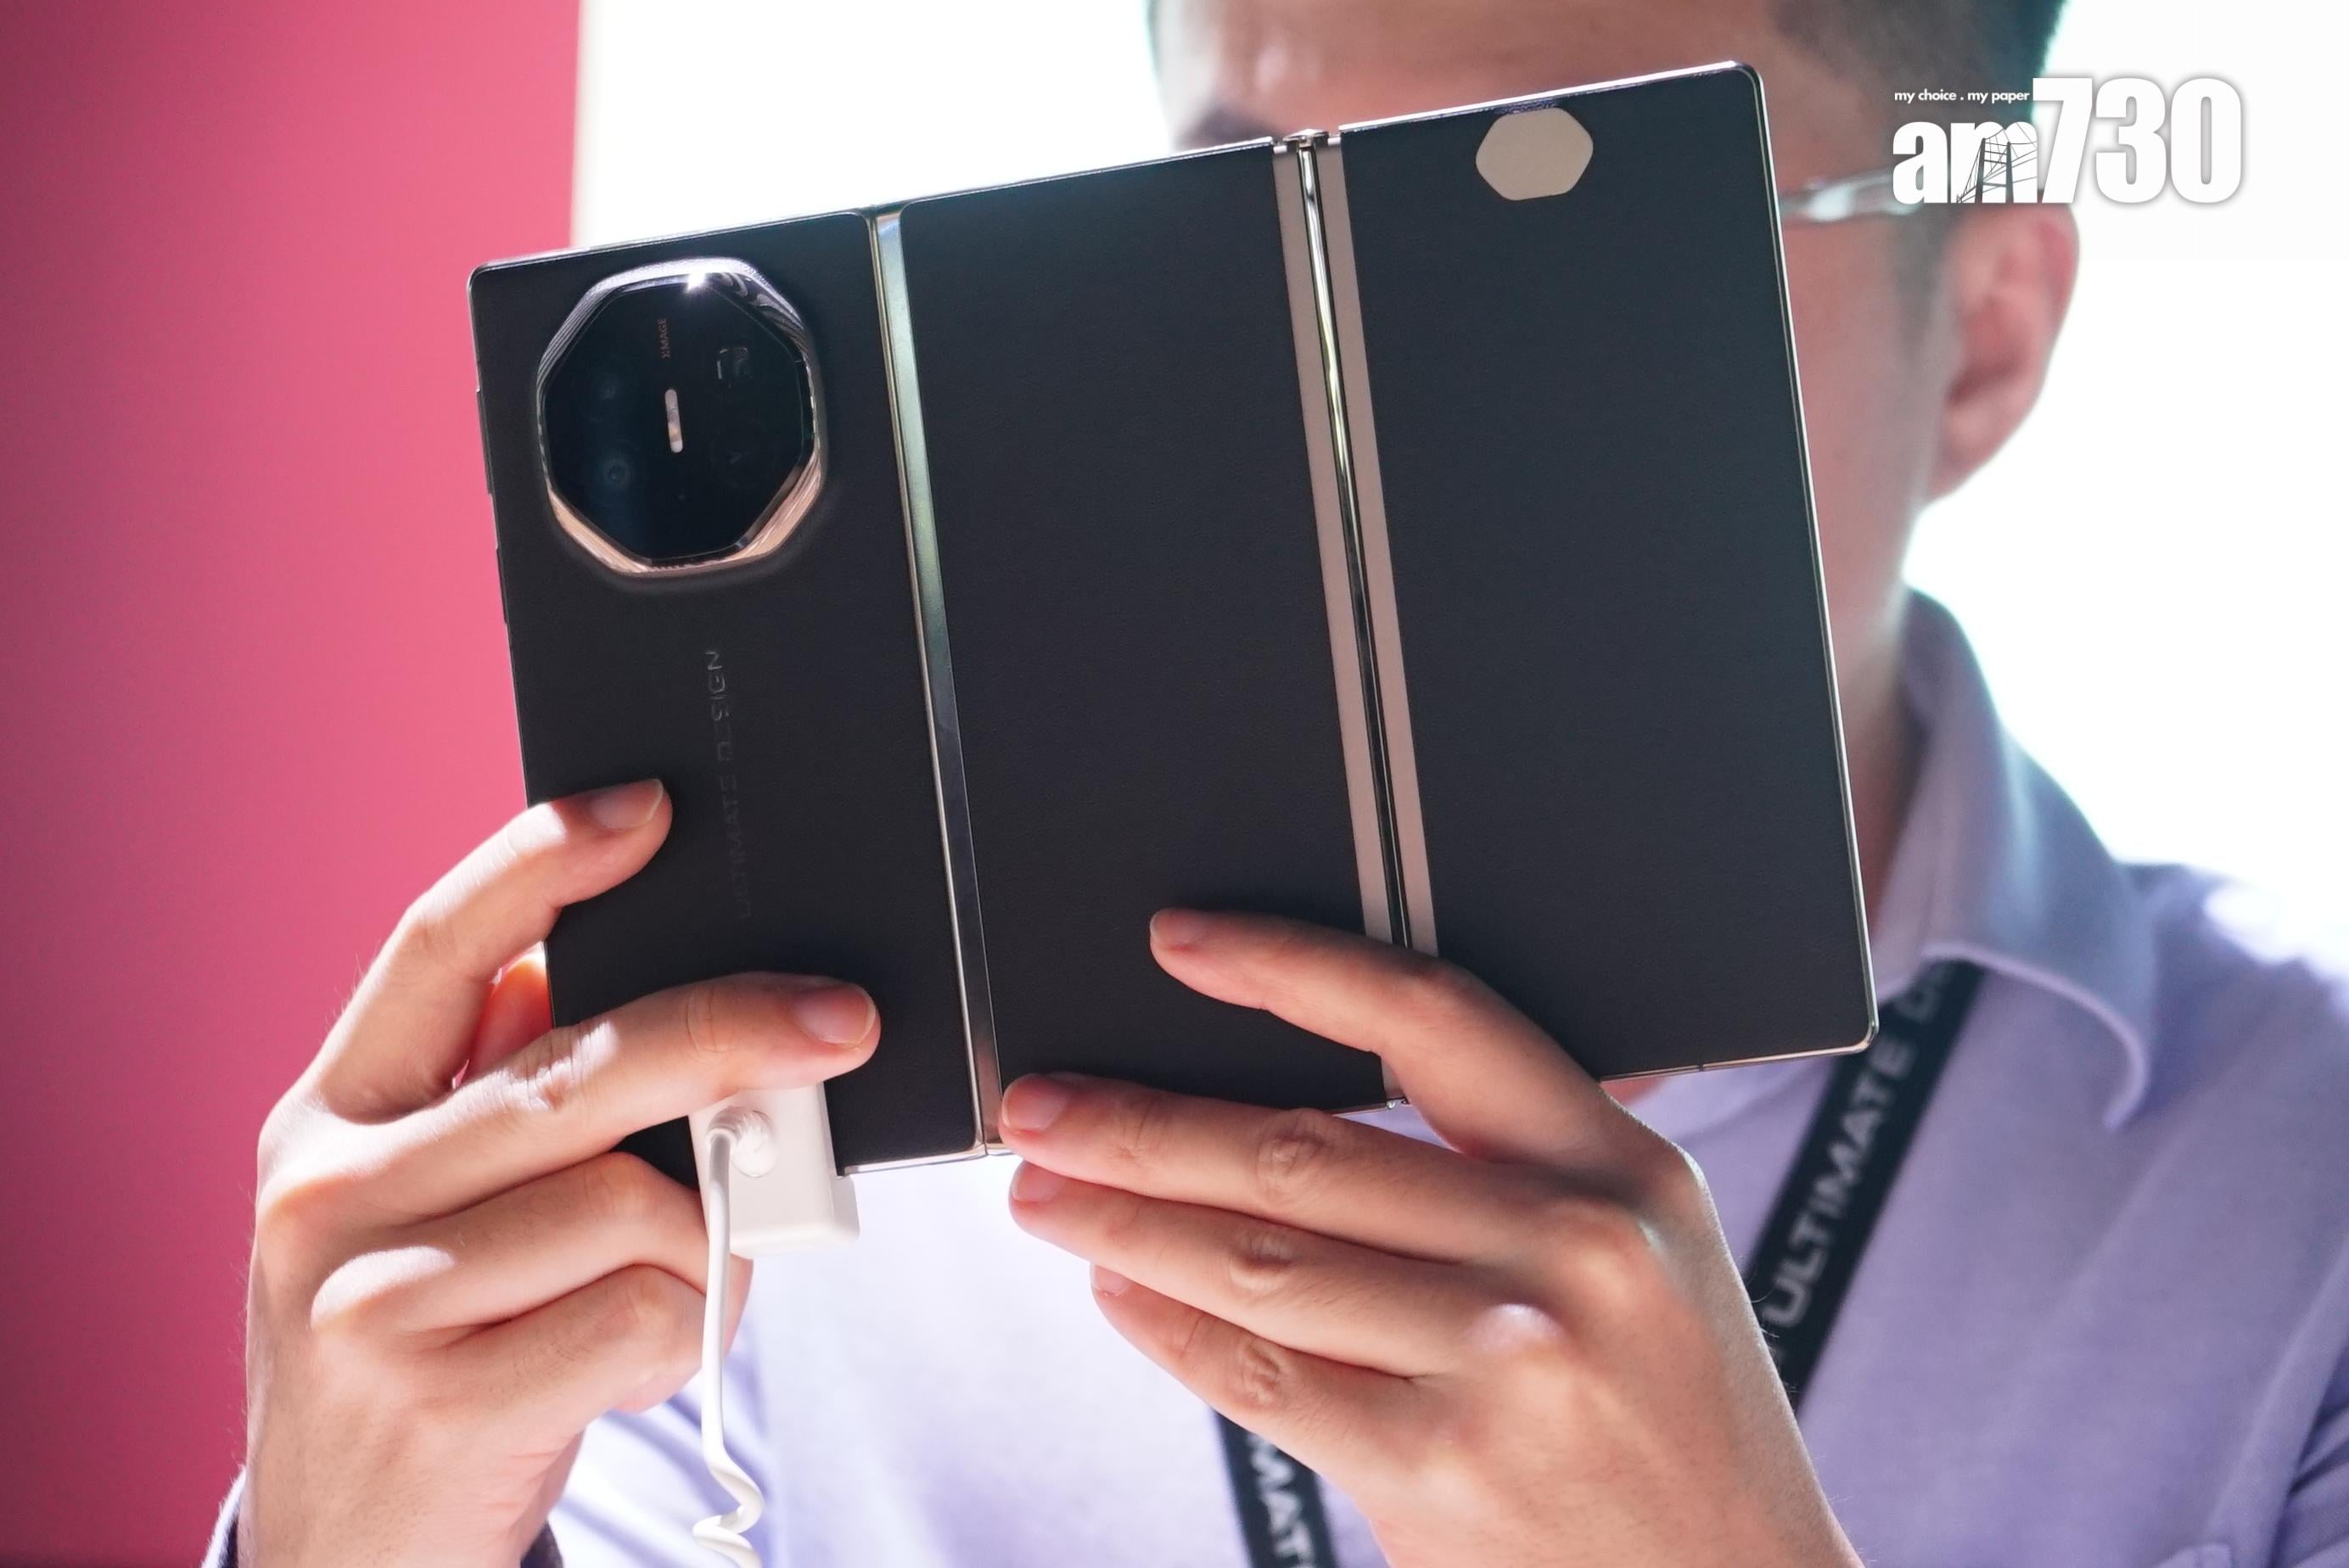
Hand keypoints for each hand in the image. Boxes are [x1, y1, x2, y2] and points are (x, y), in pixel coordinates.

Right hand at [241, 783, 880, 1566]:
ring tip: (680, 1280)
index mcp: (329, 1112)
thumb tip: (642, 974)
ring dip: (708, 1240)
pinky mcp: (444, 1399)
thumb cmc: (427, 1347)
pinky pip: (647, 1312)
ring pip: (635, 1202)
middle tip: (843, 1022)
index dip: (542, 863)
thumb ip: (500, 1094)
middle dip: (732, 1031)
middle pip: (576, 1065)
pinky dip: (686, 1328)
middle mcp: (329, 1190)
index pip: (436, 948)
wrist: (344, 1560)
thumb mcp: (423, 1210)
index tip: (649, 808)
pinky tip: (637, 1354)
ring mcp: (373, 1298)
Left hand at [999, 910, 1859, 1567]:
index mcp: (1622, 1165)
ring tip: (1046, 1193)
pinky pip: (1263, 1377)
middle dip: (1142, 1122)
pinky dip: (1166, 1326)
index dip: (1291, 965)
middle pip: (1306, 1147)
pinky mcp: (1445, 1471)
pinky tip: (1119, 1289)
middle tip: (1042, 1104)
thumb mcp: (1639, 1260)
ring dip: (1123, 1220)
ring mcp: (1510, 1362)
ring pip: (1262, 1261)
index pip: (1434, 1017)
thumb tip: (1286, 1109)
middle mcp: (1574, 1248)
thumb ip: (1504, 1172)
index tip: (1182, 943)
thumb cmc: (1667, 1425)